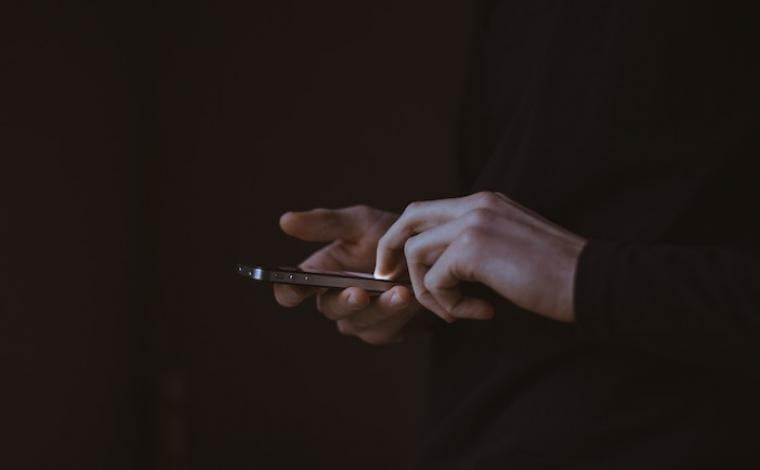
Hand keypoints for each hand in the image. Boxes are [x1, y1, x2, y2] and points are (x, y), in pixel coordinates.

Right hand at [274, 205, 423, 344]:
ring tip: (400, 292)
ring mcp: (359, 319)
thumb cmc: (391, 235)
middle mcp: (335, 299)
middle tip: (360, 293)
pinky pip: (386, 329)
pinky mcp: (384, 331)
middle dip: (345, 301)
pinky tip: (413, 299)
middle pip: (329, 309)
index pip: (291, 290)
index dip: (288, 292)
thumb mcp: (361, 223)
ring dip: (380, 308)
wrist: (432, 254)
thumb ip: (326, 223)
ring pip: (360, 322)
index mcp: (320, 273)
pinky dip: (400, 315)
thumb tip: (285, 220)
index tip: (294, 288)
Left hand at [374, 192, 586, 322]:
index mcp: (484, 202)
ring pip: (416, 253)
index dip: (405, 237)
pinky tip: (481, 312)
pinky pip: (435, 280)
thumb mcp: (510, 246)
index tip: (398, 266)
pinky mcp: (473, 248)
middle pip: (409, 218)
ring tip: (456, 311)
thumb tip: (442, 266)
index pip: (427, 210)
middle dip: (391, 250)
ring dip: (428, 290)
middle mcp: (475, 205)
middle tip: (388, 279)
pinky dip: (449, 305)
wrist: (591, 281)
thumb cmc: (557, 274)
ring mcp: (473, 223)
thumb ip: (477, 245)